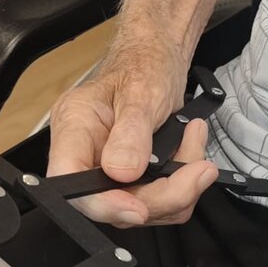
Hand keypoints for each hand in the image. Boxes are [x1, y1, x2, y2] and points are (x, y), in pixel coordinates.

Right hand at [46, 37, 217, 227]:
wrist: (160, 58)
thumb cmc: (143, 63)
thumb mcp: (141, 92)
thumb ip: (131, 133)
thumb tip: (121, 172)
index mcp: (74, 128)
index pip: (69, 180)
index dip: (102, 203)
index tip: (138, 208)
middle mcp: (86, 154)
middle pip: (112, 202)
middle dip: (162, 195)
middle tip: (198, 171)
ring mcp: (110, 169)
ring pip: (142, 207)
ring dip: (181, 187)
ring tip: (195, 142)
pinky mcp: (134, 179)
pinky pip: (160, 200)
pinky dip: (185, 181)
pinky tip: (190, 148)